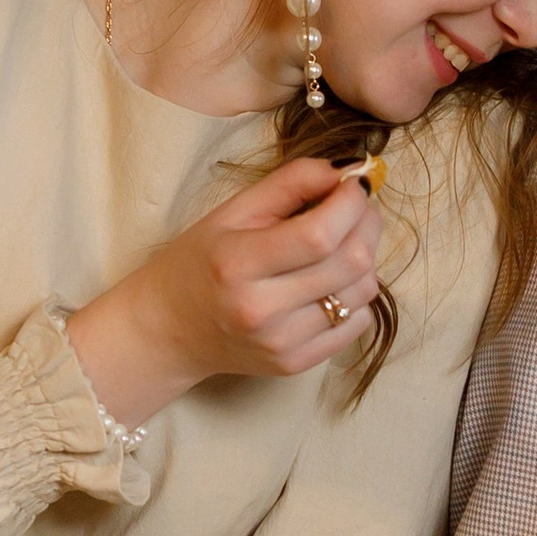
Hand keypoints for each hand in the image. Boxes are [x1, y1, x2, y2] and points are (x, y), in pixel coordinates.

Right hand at [63, 158, 382, 431]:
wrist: (170, 329)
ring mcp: (282, 343)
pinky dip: (357, 293)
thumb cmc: (200, 260)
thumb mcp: (233, 211)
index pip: (320, 235)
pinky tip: (333, 280)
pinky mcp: (296, 364)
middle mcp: (261, 310)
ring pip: (363, 291)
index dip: (351, 203)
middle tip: (355, 207)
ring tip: (342, 242)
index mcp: (237, 264)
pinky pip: (358, 322)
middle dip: (366, 223)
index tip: (354, 184)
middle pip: (351, 262)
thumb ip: (291, 183)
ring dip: (366, 257)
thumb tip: (349, 171)